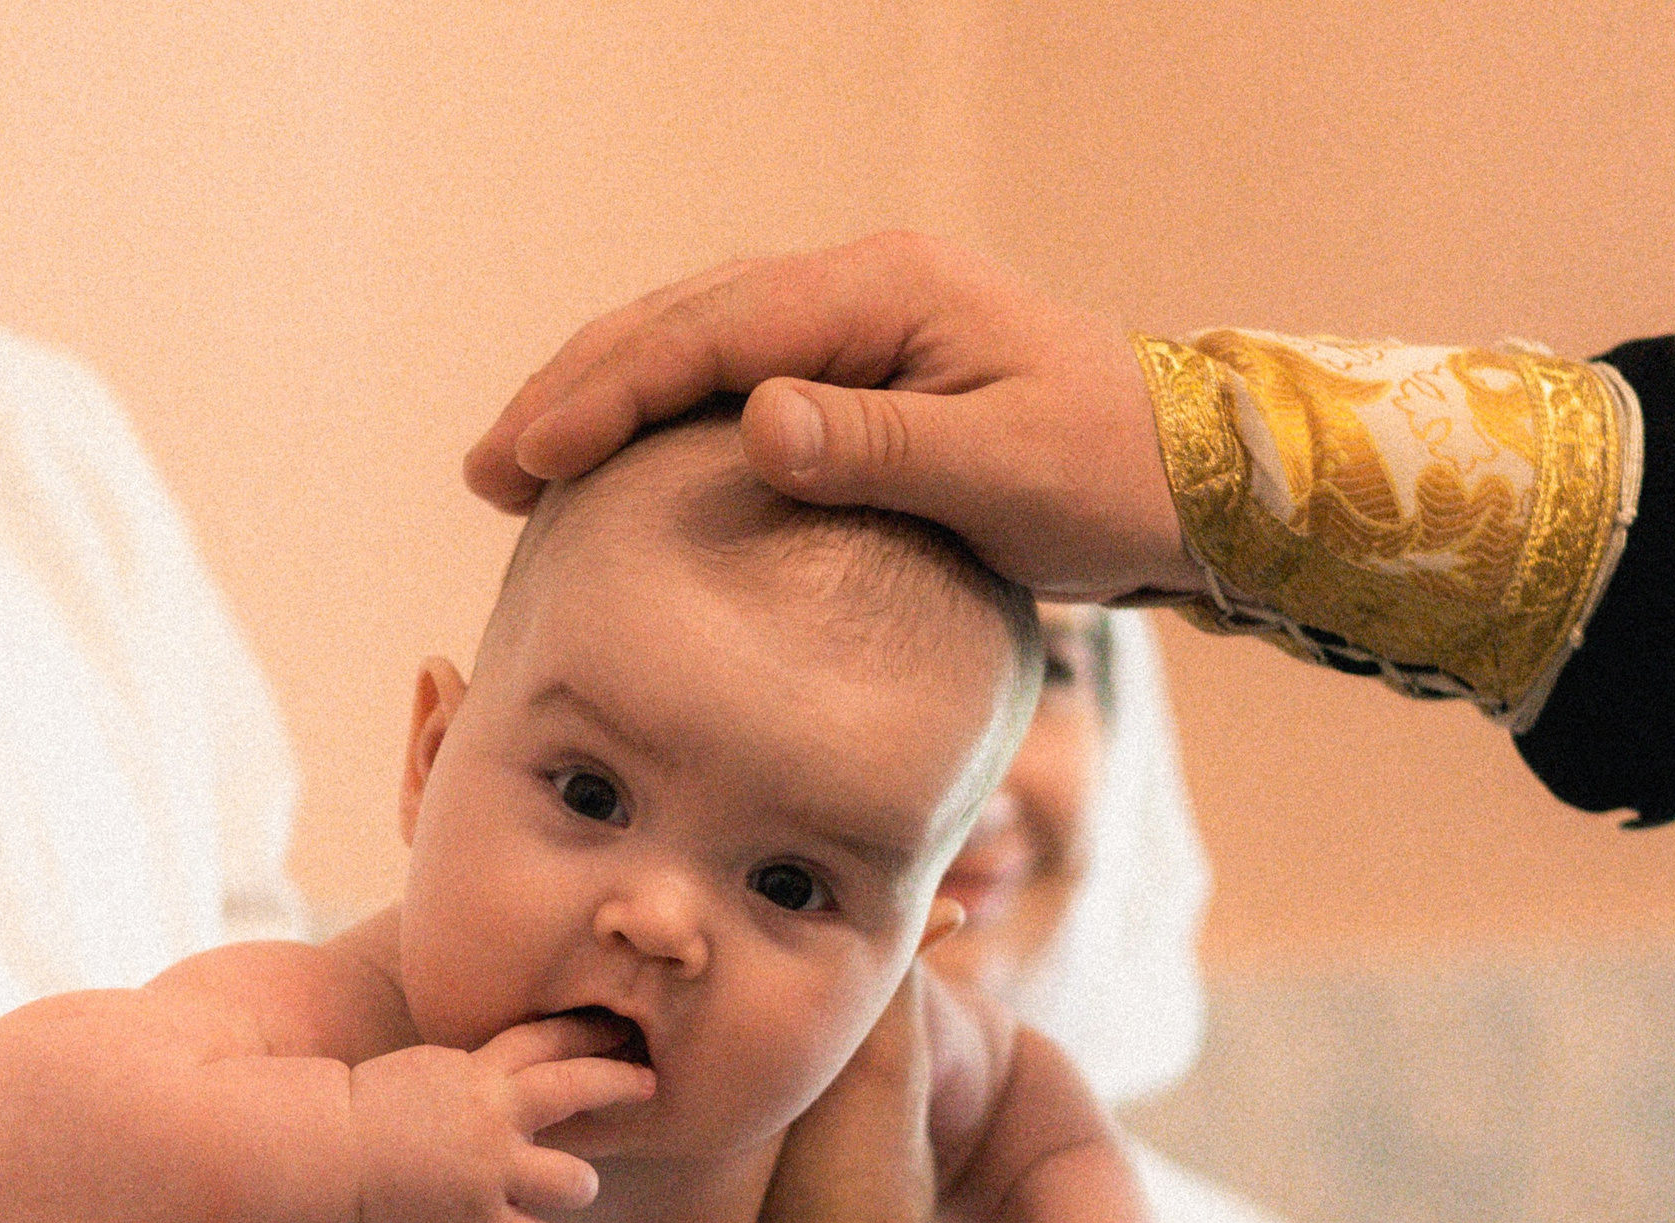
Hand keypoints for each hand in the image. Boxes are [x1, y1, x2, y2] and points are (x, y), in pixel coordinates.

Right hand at [349, 1011, 652, 1222]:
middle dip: (620, 1082)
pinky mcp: (476, 1218)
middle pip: (577, 1086)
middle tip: (650, 1085)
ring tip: (577, 1186)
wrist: (331, 1146)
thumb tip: (522, 1063)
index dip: (593, 1032)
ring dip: (581, 1183)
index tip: (625, 1028)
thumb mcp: (434, 1068)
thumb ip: (483, 1070)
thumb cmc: (375, 1105)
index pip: (550, 1039)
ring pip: (573, 1178)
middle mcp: (495, 1115)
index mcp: (481, 1072)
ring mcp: (489, 1169)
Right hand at [464, 231, 1200, 606]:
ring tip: (517, 465)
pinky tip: (613, 468)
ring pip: (698, 347)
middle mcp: (860, 290)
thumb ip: (880, 445)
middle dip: (577, 389)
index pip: (717, 333)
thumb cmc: (1107, 474)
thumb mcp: (1003, 469)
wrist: (1188, 478)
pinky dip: (661, 420)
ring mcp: (857, 327)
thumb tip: (755, 425)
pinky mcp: (861, 376)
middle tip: (486, 468)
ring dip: (604, 399)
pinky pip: (733, 383)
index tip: (532, 454)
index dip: (613, 391)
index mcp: (887, 292)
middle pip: (685, 323)